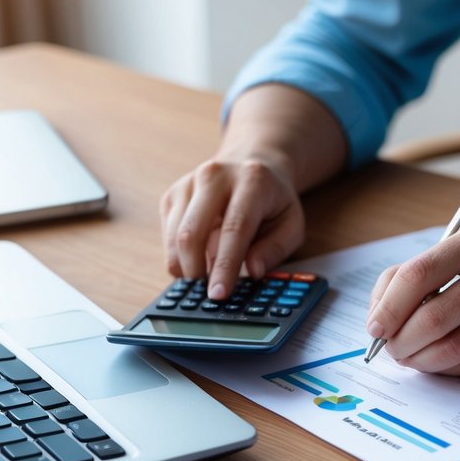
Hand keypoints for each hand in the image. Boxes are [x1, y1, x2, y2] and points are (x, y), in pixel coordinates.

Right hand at [159, 154, 304, 300]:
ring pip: (176, 236)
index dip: (225, 265)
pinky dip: (179, 257)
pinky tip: (197, 262)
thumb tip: (254, 270)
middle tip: (206, 296)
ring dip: (186, 267)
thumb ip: (276, 248)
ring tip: (203, 281)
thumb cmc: (273, 201)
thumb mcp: (291, 223)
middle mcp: (214, 175)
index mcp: (251, 180)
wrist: (253, 164)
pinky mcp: (172, 195)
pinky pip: (168, 235)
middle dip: (196, 271)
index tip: (219, 293)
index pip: (235, 228)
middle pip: (193, 232)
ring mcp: (188, 183)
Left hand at [366, 223, 459, 375]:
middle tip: (392, 351)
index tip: (374, 327)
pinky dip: (452, 370)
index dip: (386, 307)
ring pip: (454, 350)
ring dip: (422, 362)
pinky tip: (446, 362)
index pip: (418, 274)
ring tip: (414, 358)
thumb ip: (428, 270)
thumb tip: (381, 315)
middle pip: (433, 319)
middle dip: (401, 343)